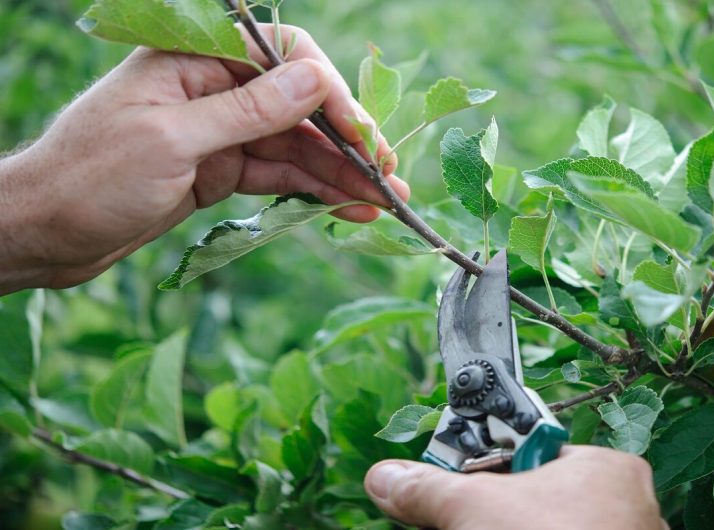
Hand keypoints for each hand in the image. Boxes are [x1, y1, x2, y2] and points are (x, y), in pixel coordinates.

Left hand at [0, 24, 407, 293]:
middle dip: (346, 142)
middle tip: (391, 176)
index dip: (327, 91)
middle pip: (297, 105)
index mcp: (191, 58)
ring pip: (295, 146)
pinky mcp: (220, 169)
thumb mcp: (173, 141)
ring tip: (385, 201)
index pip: (280, 55)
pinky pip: (279, 176)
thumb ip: (249, 111)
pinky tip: (348, 207)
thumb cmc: (89, 178)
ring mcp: (219, 131)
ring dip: (340, 174)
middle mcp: (211, 88)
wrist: (43, 233)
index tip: (361, 135)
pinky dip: (313, 192)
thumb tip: (314, 81)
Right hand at [364, 446, 667, 529]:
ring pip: (545, 529)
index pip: (534, 452)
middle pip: (534, 500)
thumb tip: (385, 477)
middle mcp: (623, 509)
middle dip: (489, 514)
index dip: (489, 469)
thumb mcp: (473, 510)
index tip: (458, 488)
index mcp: (605, 470)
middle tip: (458, 522)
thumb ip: (429, 489)